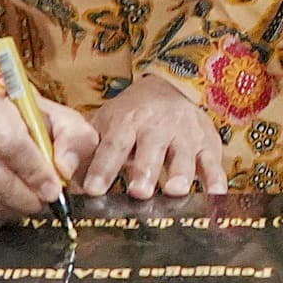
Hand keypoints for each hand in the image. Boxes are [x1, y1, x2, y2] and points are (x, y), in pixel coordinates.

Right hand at [0, 86, 99, 224]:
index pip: (10, 143)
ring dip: (15, 208)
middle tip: (45, 201)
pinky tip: (14, 205)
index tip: (53, 189)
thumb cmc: (38, 128)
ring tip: (32, 203)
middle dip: (26, 196)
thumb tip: (65, 167)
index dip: (34, 171)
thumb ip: (74, 139)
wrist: (10, 131)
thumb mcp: (65, 123)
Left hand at [76, 74, 231, 198]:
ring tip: (174, 190)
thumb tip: (66, 177)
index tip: (94, 189)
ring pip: (184, 155)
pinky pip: (214, 163)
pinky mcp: (209, 144)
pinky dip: (215, 180)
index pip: (114, 145)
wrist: (172, 87)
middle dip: (145, 170)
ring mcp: (186, 136)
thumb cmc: (132, 115)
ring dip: (180, 173)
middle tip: (138, 191)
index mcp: (128, 121)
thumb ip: (87, 150)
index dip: (104, 167)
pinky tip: (215, 195)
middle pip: (151, 150)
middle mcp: (158, 127)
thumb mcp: (106, 123)